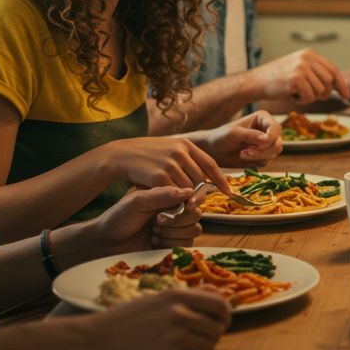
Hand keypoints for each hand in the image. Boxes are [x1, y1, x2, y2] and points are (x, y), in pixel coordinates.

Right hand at [77, 289, 230, 349]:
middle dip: (211, 335)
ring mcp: (175, 338)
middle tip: (197, 338)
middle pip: (217, 329)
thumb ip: (187, 298)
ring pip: (208, 347)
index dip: (224, 315)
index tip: (219, 321)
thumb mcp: (155, 299)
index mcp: (177, 296)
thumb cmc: (124, 319)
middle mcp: (179, 314)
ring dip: (199, 349)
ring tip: (179, 347)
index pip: (220, 305)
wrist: (93, 340)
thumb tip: (217, 296)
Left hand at [94, 185, 203, 254]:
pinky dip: (169, 243)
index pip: (192, 197)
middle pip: (196, 215)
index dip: (192, 203)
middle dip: (177, 220)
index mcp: (167, 197)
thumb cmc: (118, 218)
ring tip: (153, 232)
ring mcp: (174, 230)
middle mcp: (173, 211)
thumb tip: (189, 191)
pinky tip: (154, 242)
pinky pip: (186, 245)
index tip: (186, 207)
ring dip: (172, 233)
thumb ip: (162, 195)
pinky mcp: (172, 245)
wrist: (106, 243)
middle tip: (157, 221)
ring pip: (194, 230)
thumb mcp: (137, 201)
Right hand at [97, 137, 232, 196]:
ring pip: (188, 189)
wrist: (121, 154)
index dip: (221, 179)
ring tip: (183, 205)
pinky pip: (174, 194)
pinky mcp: (159, 177)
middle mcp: (180, 152)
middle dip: (201, 193)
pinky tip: (170, 204)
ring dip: (187, 199)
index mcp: (185, 144)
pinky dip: (174, 201)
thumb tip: (206, 178)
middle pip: (200, 179)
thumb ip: (187, 159)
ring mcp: (170, 164)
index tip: (229, 191)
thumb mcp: (170, 149)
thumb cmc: (147, 155)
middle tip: (199, 204)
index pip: (210, 164)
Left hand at [197, 110, 282, 170]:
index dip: (271, 137)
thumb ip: (250, 135)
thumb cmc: (221, 137)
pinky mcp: (262, 155)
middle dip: (263, 150)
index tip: (260, 143)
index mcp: (262, 118)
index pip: (276, 127)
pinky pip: (267, 161)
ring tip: (242, 155)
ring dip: (259, 156)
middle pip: (278, 143)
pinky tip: (243, 158)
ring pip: (274, 153)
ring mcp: (266, 143)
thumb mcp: (234, 134)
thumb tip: (266, 139)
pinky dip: (256, 162)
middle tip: (245, 153)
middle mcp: (267, 130)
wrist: (213, 151)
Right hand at [251, 48, 348, 104]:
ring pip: (320, 91)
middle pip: (329, 82)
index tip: (347, 95)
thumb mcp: (298, 69)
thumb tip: (337, 87)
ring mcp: (301, 68)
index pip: (333, 70)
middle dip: (324, 94)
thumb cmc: (277, 79)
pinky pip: (309, 97)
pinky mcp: (296, 79)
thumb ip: (316, 73)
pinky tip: (290, 95)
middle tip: (309, 96)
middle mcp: (306, 58)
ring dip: (310, 97)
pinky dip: (302, 101)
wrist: (255, 82)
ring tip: (295, 92)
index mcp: (309, 54)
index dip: (342, 84)